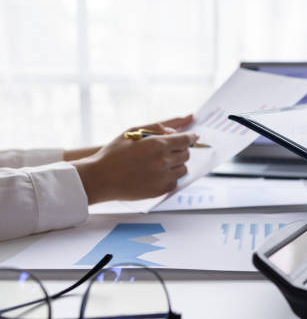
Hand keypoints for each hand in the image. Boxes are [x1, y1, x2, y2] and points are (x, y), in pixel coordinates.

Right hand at [72, 114, 197, 203]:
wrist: (100, 178)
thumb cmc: (114, 153)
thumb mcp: (133, 132)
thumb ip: (157, 127)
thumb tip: (175, 128)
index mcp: (157, 145)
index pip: (185, 140)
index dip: (191, 138)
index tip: (193, 137)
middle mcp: (163, 161)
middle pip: (186, 154)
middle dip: (181, 150)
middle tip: (171, 150)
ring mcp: (163, 178)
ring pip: (183, 169)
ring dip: (177, 164)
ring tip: (162, 162)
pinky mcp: (160, 191)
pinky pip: (174, 182)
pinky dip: (170, 178)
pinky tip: (157, 174)